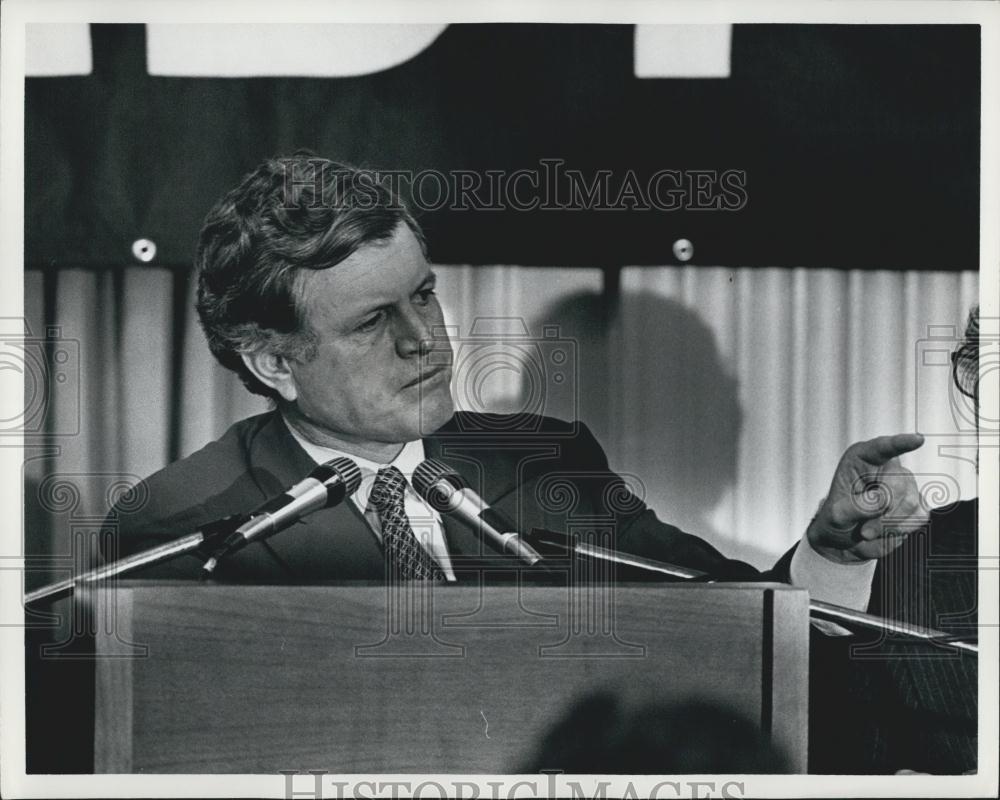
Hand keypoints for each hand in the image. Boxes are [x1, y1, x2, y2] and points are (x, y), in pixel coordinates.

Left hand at [807, 433, 926, 563]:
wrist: (845, 539)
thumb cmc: (838, 519)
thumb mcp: (837, 515)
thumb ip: (857, 507)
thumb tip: (881, 500)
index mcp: (862, 459)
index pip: (882, 448)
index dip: (900, 443)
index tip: (917, 439)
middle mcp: (887, 468)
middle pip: (898, 485)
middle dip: (881, 513)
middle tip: (864, 530)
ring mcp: (906, 485)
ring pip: (910, 504)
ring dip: (887, 525)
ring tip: (869, 530)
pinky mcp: (918, 504)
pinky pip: (918, 518)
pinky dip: (899, 531)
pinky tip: (884, 530)